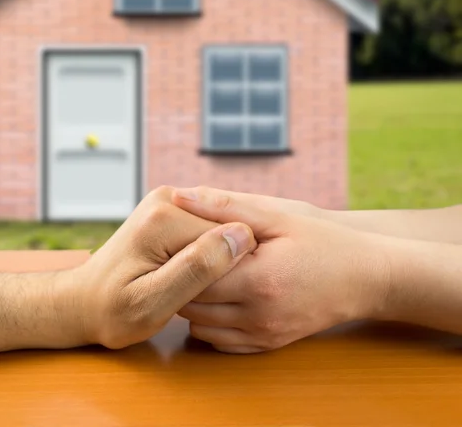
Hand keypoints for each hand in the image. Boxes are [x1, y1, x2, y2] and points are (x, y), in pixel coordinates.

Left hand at [56, 186, 255, 349]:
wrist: (84, 300)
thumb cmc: (113, 310)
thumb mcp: (153, 301)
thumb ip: (196, 268)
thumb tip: (239, 237)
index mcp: (165, 216)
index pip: (228, 235)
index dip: (230, 270)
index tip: (207, 295)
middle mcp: (168, 198)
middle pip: (222, 230)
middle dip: (219, 265)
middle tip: (190, 294)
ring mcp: (169, 203)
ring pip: (216, 233)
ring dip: (212, 262)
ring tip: (186, 287)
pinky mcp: (171, 213)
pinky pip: (205, 234)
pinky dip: (203, 257)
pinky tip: (185, 277)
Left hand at [172, 187, 389, 352]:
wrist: (366, 278)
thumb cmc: (322, 240)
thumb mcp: (276, 216)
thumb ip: (224, 206)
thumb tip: (179, 196)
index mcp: (257, 280)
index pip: (193, 276)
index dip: (178, 256)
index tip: (173, 239)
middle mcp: (258, 315)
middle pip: (192, 304)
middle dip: (181, 279)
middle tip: (179, 255)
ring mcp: (264, 334)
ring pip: (201, 327)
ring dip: (192, 302)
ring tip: (198, 274)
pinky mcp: (269, 344)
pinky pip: (221, 343)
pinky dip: (209, 323)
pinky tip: (216, 298)